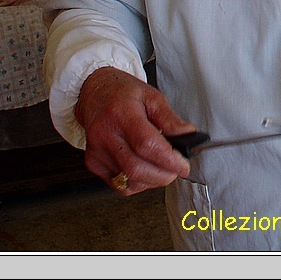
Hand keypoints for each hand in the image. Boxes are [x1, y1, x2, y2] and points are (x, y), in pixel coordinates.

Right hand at [75, 66, 195, 194]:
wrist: (95, 93)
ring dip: (153, 180)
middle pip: (137, 169)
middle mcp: (105, 134)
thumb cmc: (122, 93)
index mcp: (121, 114)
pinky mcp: (92, 163)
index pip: (146, 145)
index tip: (184, 165)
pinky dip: (138, 183)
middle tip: (176, 168)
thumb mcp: (152, 96)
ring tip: (161, 166)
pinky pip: (120, 186)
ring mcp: (97, 151)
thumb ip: (170, 118)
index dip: (169, 160)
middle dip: (164, 175)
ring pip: (129, 182)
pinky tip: (145, 169)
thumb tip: (187, 134)